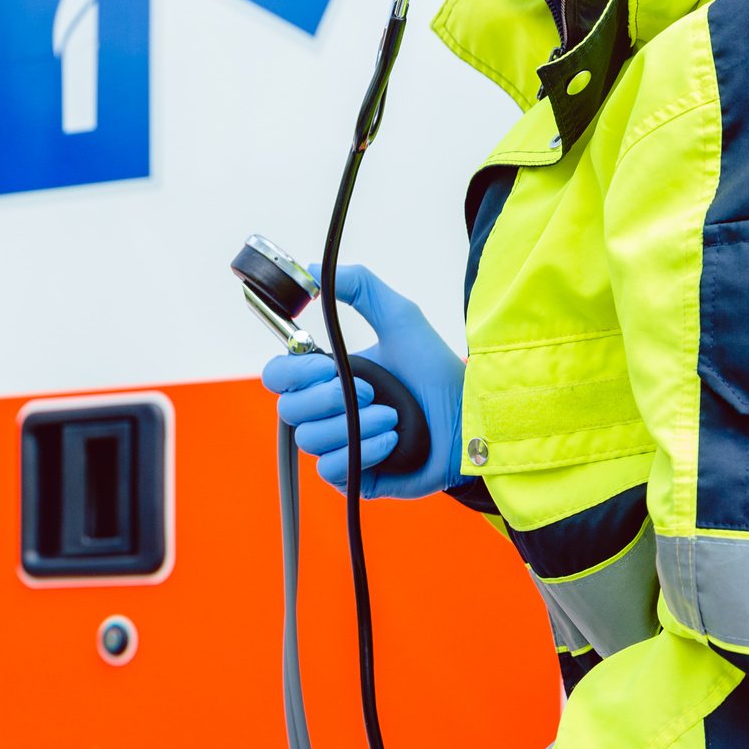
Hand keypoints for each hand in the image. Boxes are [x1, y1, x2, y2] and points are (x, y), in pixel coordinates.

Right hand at [260, 265, 465, 499]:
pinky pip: (330, 470)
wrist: (470, 419)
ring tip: (393, 417)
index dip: (295, 372)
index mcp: (326, 377)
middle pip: (289, 410)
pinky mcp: (353, 478)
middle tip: (373, 391)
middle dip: (330, 399)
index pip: (278, 376)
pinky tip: (392, 441)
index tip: (329, 364)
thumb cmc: (437, 371)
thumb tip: (310, 270)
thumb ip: (359, 287)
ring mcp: (338, 446)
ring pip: (310, 440)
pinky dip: (362, 451)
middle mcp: (327, 413)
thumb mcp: (400, 318)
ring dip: (356, 425)